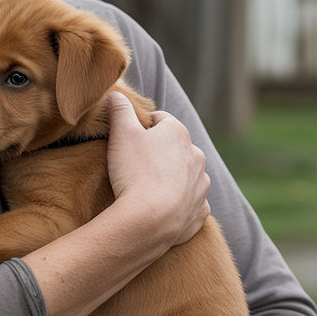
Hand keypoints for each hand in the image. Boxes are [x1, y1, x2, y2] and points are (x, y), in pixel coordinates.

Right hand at [106, 93, 210, 250]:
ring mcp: (201, 186)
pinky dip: (178, 204)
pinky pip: (190, 203)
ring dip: (170, 178)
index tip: (127, 140)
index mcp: (179, 133)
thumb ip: (119, 109)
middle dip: (158, 153)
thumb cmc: (134, 172)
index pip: (159, 120)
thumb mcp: (121, 132)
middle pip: (174, 148)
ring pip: (185, 175)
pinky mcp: (200, 212)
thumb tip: (116, 94)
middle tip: (134, 165)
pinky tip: (160, 208)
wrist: (148, 221)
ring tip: (147, 188)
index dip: (141, 128)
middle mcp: (196, 156)